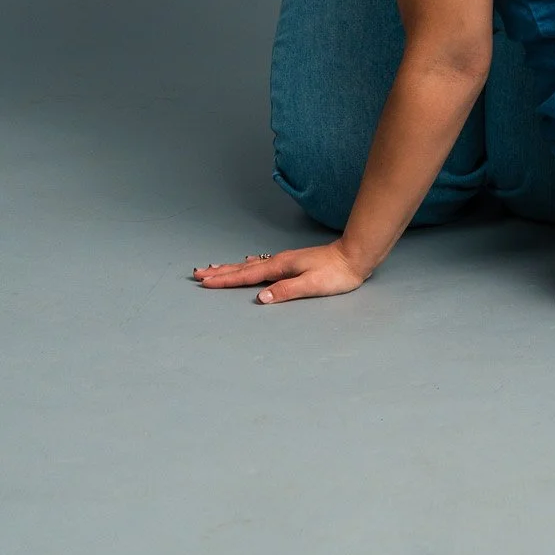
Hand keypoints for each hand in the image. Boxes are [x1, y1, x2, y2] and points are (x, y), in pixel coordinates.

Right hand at [193, 240, 369, 304]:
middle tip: (198, 273)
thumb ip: (286, 291)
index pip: (247, 275)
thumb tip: (261, 298)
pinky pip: (261, 264)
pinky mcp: (292, 263)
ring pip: (250, 265)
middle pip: (243, 268)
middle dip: (220, 272)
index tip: (205, 281)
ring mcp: (285, 261)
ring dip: (230, 268)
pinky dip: (248, 265)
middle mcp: (280, 261)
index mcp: (281, 267)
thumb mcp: (312, 285)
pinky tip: (247, 263)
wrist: (355, 256)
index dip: (225, 280)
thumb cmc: (336, 273)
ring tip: (214, 268)